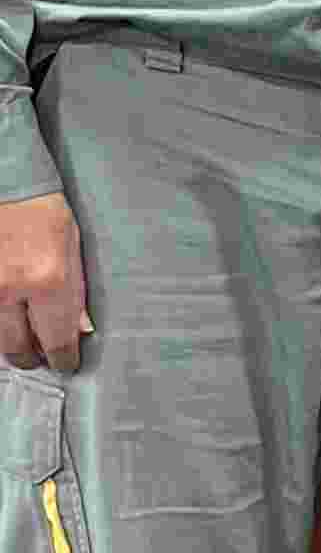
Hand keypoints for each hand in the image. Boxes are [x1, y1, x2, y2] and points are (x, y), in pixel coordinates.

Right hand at [0, 194, 88, 372]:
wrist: (8, 188)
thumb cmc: (45, 213)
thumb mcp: (73, 247)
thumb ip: (76, 292)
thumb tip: (81, 330)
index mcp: (49, 280)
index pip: (57, 338)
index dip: (62, 358)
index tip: (66, 365)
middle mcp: (12, 291)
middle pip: (19, 348)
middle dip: (33, 358)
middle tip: (42, 359)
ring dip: (12, 345)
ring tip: (26, 345)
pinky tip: (9, 323)